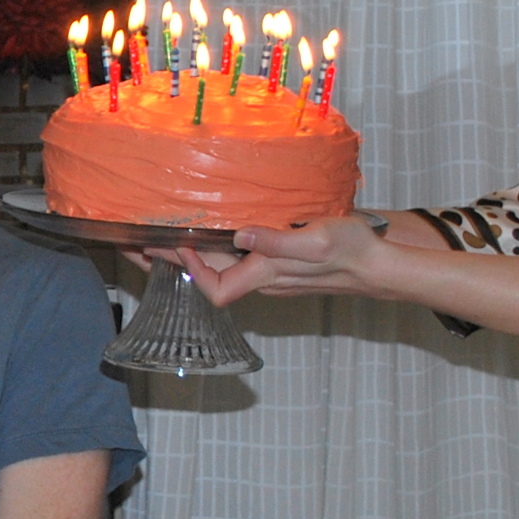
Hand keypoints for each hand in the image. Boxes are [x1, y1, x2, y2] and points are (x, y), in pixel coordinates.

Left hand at [161, 214, 388, 307]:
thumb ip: (276, 240)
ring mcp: (270, 271)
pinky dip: (212, 246)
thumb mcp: (315, 241)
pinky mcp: (278, 261)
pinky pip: (236, 257)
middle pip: (208, 276)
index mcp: (267, 274)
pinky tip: (205, 229)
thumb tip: (240, 235)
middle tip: (139, 243)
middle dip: (172, 261)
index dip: (193, 270)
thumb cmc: (351, 251)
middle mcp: (263, 278)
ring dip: (188, 252)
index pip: (217, 289)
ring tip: (158, 235)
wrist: (379, 262)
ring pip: (219, 266)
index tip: (178, 243)